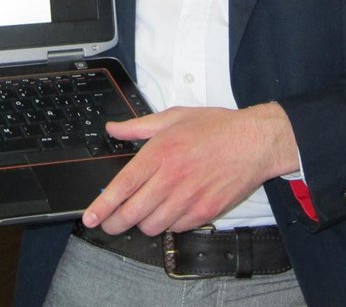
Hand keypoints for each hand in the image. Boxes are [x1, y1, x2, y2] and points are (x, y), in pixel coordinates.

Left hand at [82, 103, 297, 236]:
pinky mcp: (205, 212)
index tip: (90, 218)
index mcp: (160, 152)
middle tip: (108, 223)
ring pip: (152, 226)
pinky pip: (176, 228)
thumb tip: (113, 128)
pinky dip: (168, 224)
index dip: (103, 206)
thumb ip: (139, 126)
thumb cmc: (216, 127)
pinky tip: (170, 210)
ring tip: (143, 213)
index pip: (123, 186)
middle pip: (132, 213)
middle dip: (114, 223)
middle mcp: (172, 178)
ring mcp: (189, 198)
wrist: (255, 142)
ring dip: (142, 223)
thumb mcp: (173, 117)